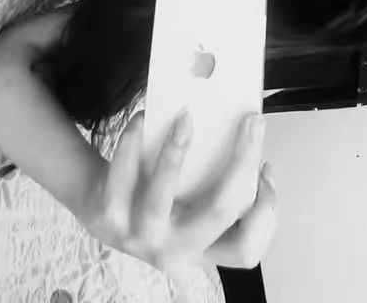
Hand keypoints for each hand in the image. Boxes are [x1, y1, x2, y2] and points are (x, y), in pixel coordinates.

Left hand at [79, 109, 278, 271]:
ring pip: (163, 195)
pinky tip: (142, 120)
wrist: (100, 211)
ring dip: (176, 151)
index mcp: (202, 249)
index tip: (266, 167)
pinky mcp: (109, 215)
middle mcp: (174, 249)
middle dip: (242, 160)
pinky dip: (131, 143)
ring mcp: (139, 235)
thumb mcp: (193, 211)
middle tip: (251, 124)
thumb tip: (251, 137)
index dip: (265, 210)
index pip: (246, 249)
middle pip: (220, 210)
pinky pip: (121, 175)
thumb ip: (219, 190)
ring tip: (186, 117)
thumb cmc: (157, 202)